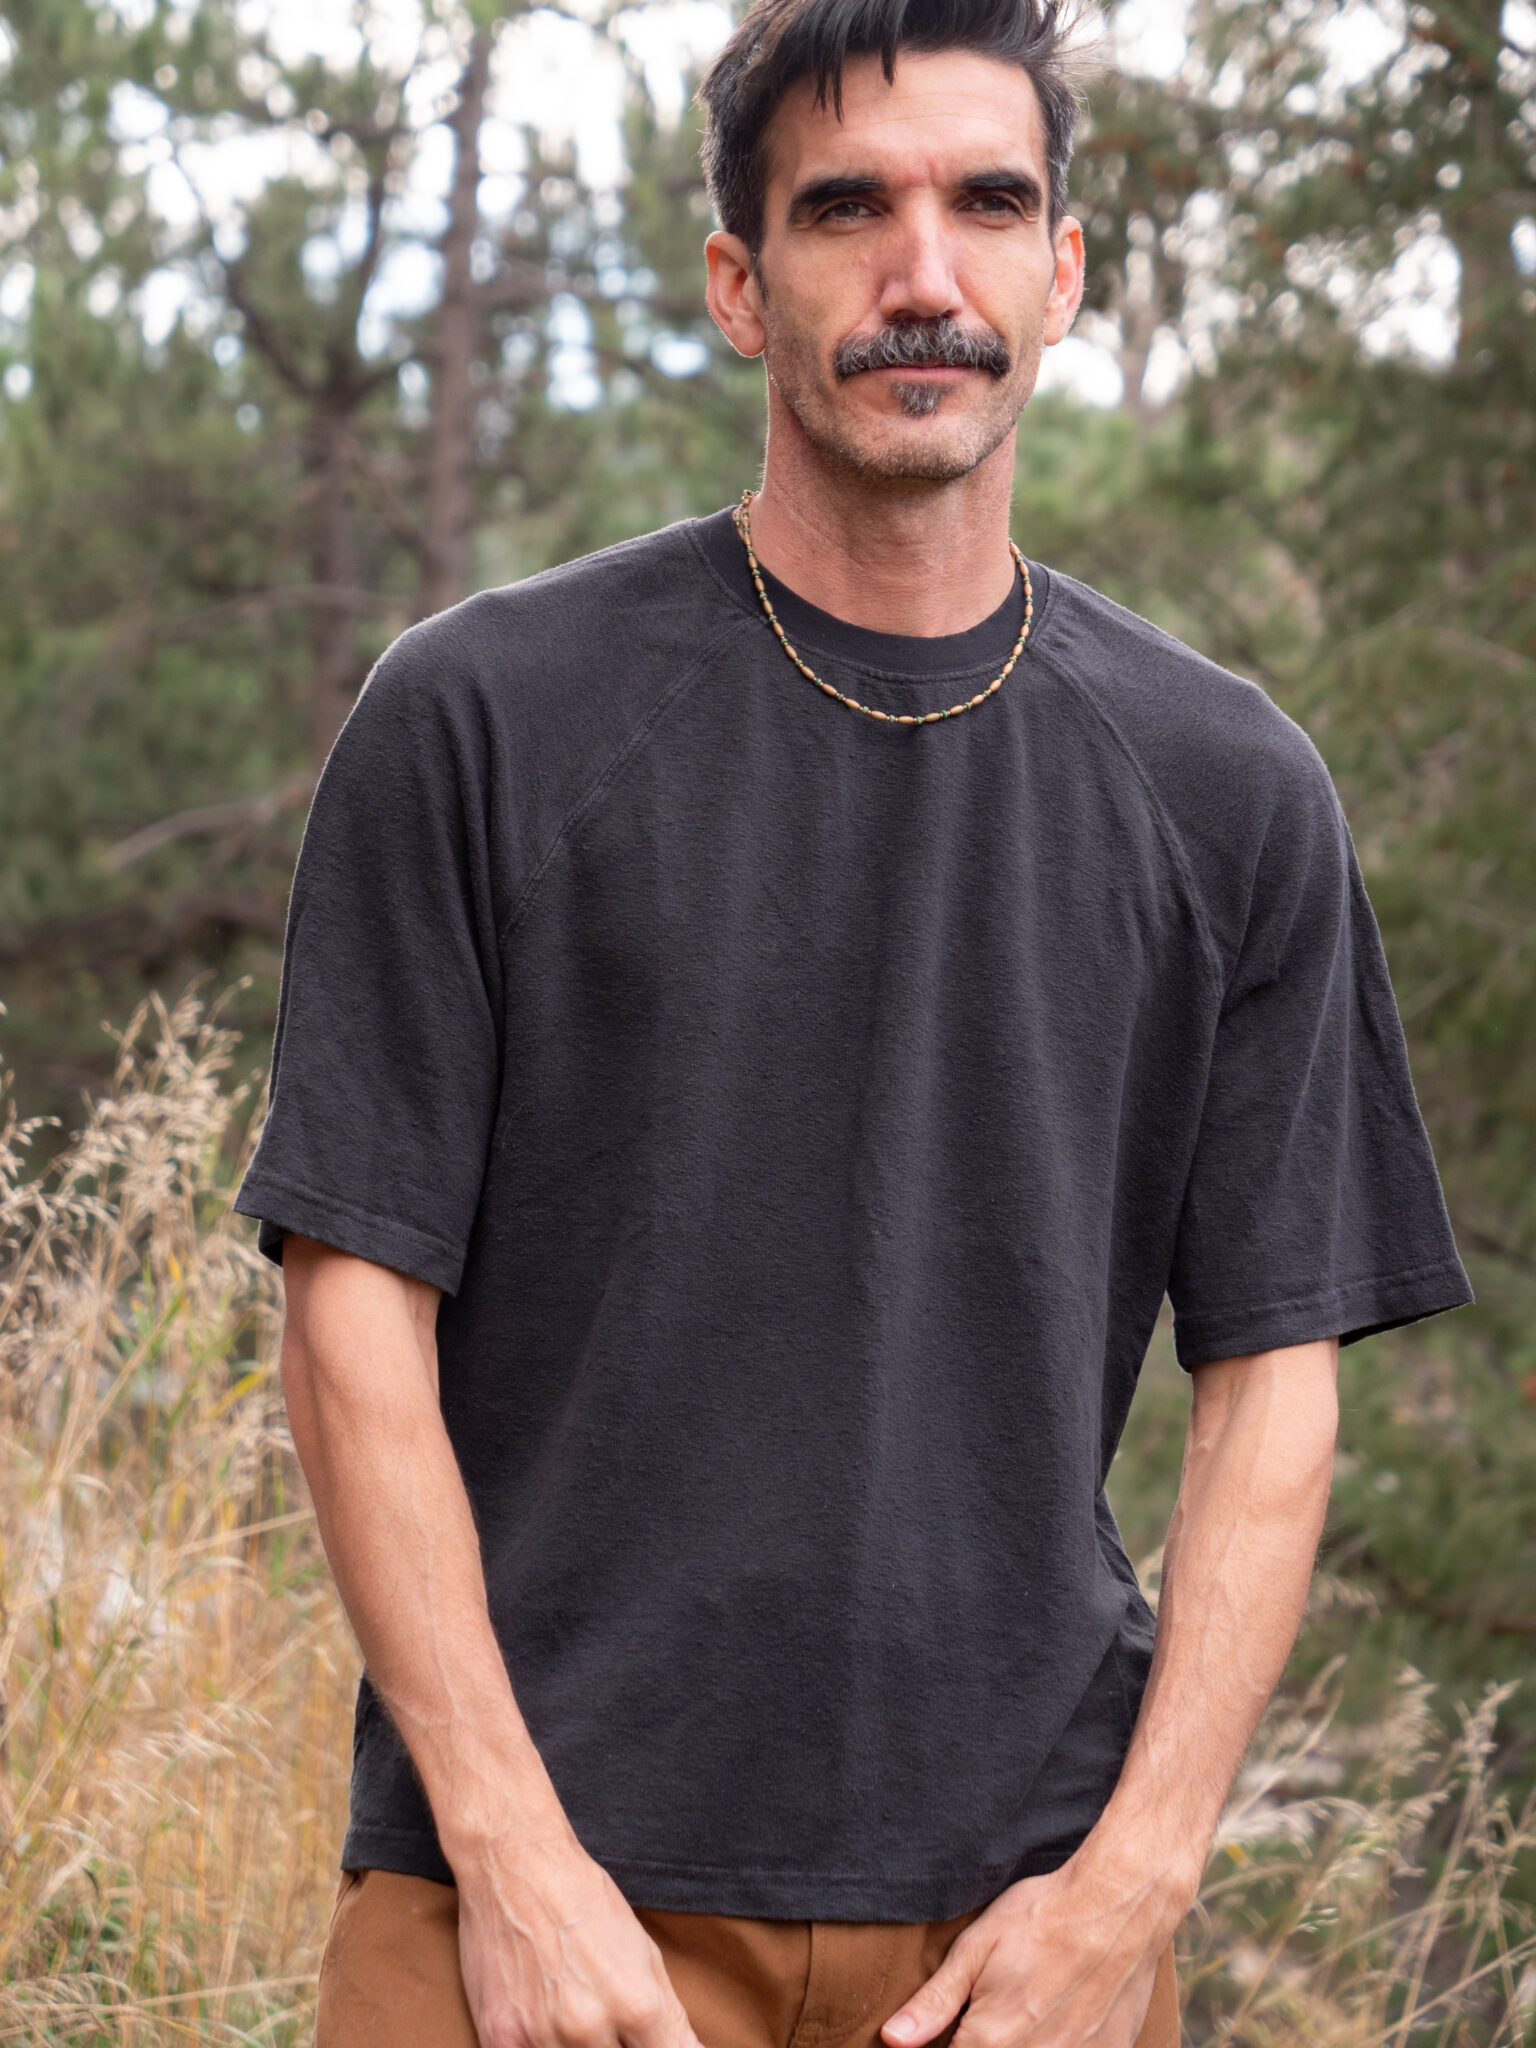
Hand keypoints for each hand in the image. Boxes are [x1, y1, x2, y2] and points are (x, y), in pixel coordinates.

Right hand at [456, 1826, 705, 2047]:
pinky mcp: (499, 2038)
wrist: (514, 1864)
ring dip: (576, 2047)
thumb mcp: (643, 1951)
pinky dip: (536, 2046)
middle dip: (614, 2046)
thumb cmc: (583, 1899)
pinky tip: (538, 2019)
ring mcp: (541, 2036)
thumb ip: (670, 2019)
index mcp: (636, 2004)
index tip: (645, 2040)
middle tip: (599, 2007)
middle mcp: (589, 2028)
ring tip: (568, 2005)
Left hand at [881, 1850, 1181, 2047]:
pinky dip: (1055, 2043)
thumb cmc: (1042, 1918)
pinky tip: (1056, 2020)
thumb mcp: (977, 1948)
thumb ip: (935, 2002)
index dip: (947, 2045)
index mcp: (990, 2041)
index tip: (953, 2031)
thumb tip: (892, 2039)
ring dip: (1017, 2043)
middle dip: (980, 2043)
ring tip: (1023, 2013)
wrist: (1117, 1906)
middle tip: (990, 2015)